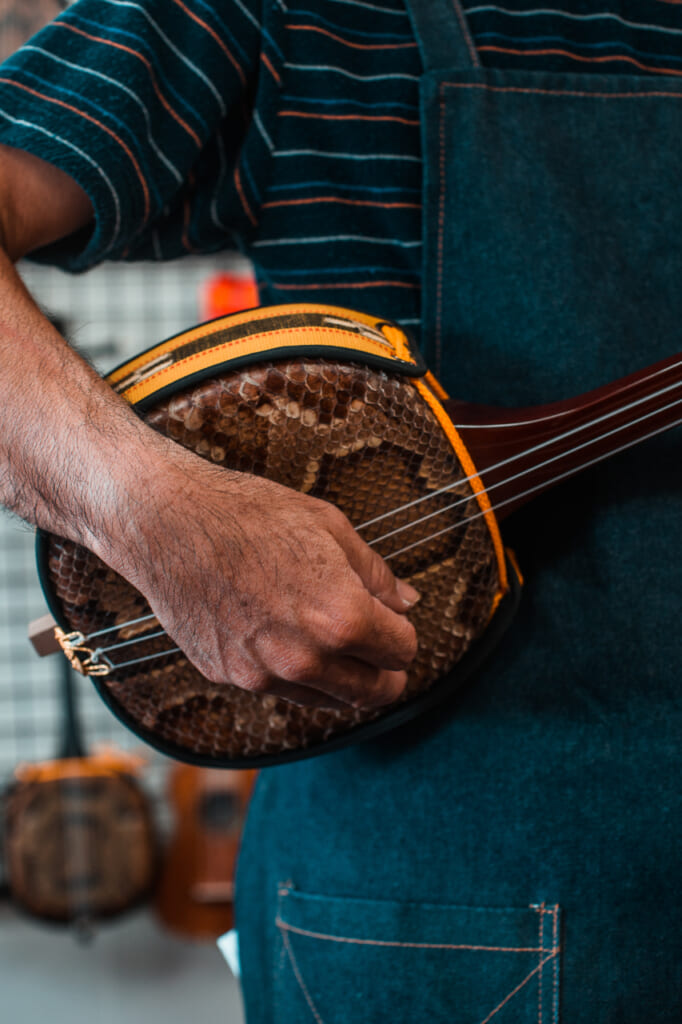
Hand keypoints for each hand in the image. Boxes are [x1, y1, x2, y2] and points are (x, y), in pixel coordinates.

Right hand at [109, 444, 418, 709]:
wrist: (167, 522)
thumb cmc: (249, 515)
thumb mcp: (330, 527)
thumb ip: (376, 574)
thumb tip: (407, 600)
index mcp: (342, 619)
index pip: (402, 653)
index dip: (402, 633)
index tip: (392, 619)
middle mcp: (305, 659)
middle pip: (372, 693)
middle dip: (383, 670)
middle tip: (376, 645)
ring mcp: (263, 675)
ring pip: (328, 700)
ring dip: (340, 677)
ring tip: (329, 638)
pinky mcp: (228, 677)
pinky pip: (280, 689)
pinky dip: (293, 673)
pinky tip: (281, 633)